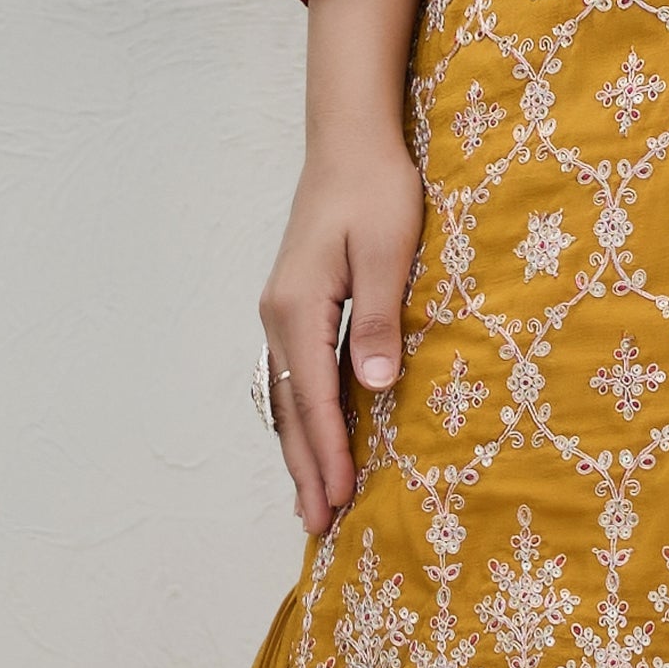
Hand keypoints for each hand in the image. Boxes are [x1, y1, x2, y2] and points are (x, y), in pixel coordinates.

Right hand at [258, 0, 422, 540]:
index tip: (343, 499)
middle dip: (305, 469)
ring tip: (312, 502)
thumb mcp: (389, 251)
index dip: (329, 453)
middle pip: (289, 410)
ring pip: (284, 398)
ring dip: (299, 451)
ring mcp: (281, 313)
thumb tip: (374, 387)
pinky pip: (291, 377)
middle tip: (318, 527)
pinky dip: (299, 418)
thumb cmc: (378, 190)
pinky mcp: (294, 307)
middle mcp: (279, 317)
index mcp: (299, 308)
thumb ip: (381, 319)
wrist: (350, 140)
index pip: (314, 398)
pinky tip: (311, 441)